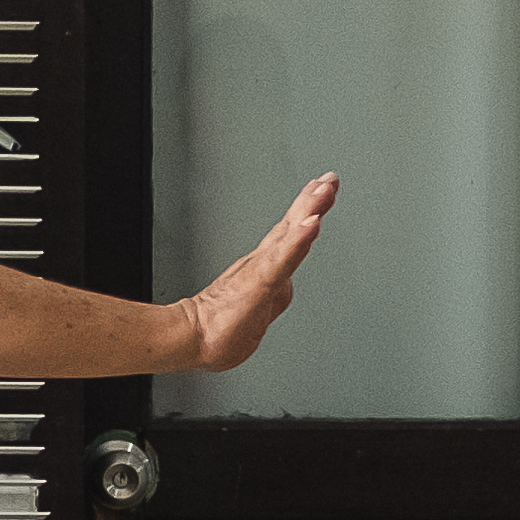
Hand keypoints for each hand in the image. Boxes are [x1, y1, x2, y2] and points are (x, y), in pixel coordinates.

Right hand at [173, 173, 337, 372]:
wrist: (191, 340)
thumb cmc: (219, 332)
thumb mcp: (256, 315)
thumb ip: (270, 301)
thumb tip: (280, 295)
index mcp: (263, 270)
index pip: (289, 235)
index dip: (306, 211)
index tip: (320, 190)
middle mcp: (262, 264)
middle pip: (291, 227)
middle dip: (312, 202)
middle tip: (328, 179)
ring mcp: (260, 271)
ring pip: (290, 237)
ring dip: (308, 211)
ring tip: (322, 191)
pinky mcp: (259, 283)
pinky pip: (284, 260)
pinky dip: (299, 241)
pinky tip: (311, 225)